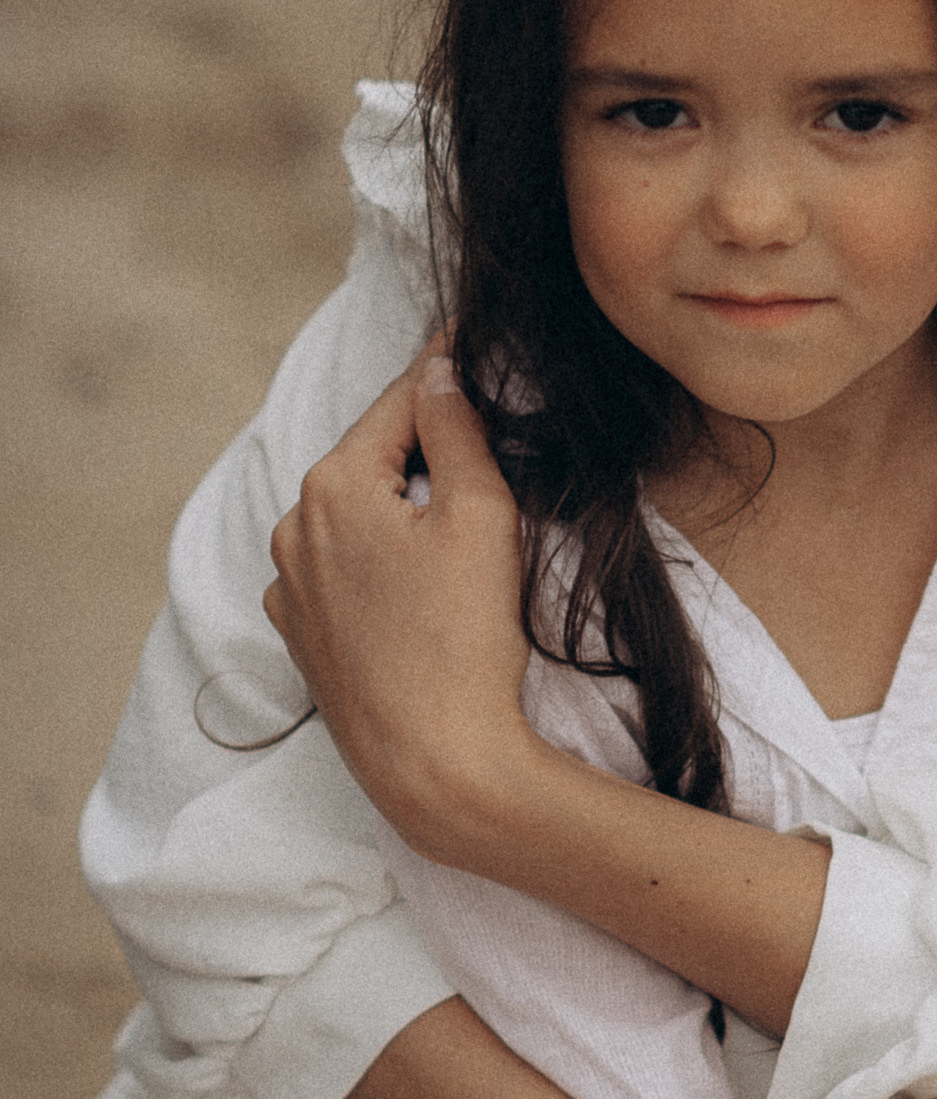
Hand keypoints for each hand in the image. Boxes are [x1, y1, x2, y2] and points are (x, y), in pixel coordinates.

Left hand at [264, 351, 535, 860]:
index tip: (467, 336)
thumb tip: (439, 373)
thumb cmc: (464, 640)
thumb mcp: (480, 516)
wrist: (435, 763)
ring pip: (354, 516)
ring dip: (399, 504)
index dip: (442, 369)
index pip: (399, 401)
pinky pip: (340, 569)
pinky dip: (377, 558)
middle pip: (372, 458)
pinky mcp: (302, 635)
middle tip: (485, 433)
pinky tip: (422, 583)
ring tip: (459, 519)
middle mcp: (293, 528)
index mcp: (333, 485)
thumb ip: (457, 430)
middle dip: (423, 444)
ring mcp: (289, 586)